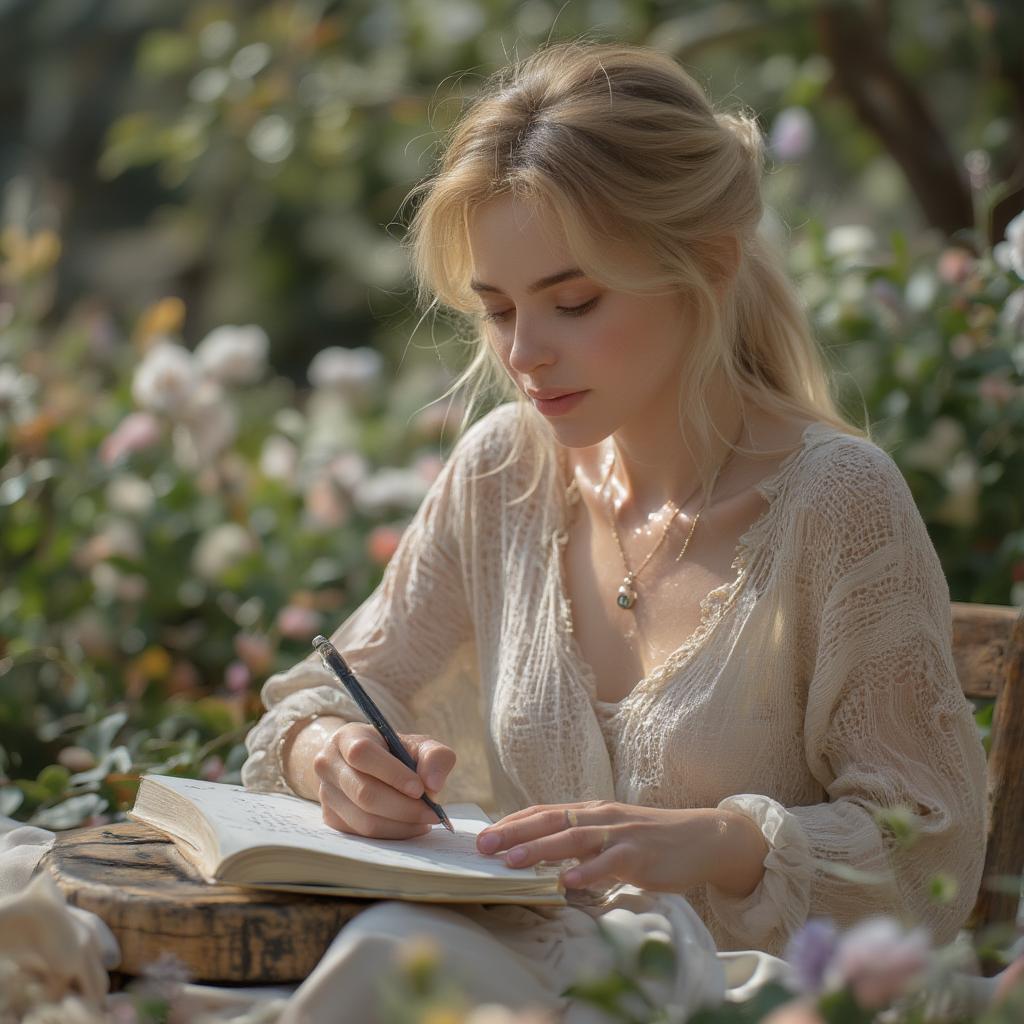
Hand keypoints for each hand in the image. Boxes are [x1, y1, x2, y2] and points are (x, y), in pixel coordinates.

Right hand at [313, 722, 455, 839]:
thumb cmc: (392, 753)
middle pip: (364, 793)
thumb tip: (434, 786)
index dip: (392, 774)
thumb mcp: (416, 744)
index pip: (362, 754)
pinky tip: (409, 825)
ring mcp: (326, 794)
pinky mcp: (331, 819)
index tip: (420, 789)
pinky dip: (392, 834)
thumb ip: (434, 756)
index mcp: (346, 738)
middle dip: (404, 807)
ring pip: (364, 820)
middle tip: (433, 813)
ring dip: (402, 825)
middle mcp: (328, 765)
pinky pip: (363, 835)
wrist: (361, 765)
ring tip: (425, 820)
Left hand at [475, 800, 768, 895]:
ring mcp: (620, 833)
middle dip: (514, 832)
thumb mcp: (610, 834)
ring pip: (574, 837)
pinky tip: (569, 881)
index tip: (484, 834)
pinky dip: (588, 870)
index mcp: (590, 811)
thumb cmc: (652, 840)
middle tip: (483, 846)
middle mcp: (601, 816)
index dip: (513, 821)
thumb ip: (581, 841)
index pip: (543, 811)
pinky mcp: (640, 854)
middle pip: (550, 820)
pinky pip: (611, 862)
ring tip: (513, 861)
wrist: (702, 837)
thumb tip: (543, 853)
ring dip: (541, 849)